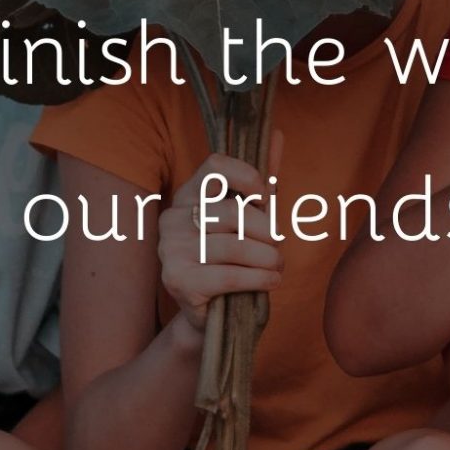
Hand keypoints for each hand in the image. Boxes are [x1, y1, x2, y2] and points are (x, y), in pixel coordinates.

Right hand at [159, 146, 284, 330]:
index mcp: (189, 195)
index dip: (248, 178)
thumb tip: (278, 134)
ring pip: (234, 246)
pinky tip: (271, 281)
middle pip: (231, 211)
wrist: (214, 315)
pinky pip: (229, 275)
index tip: (266, 199)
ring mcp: (170, 249)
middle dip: (266, 231)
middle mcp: (173, 218)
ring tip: (276, 266)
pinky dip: (259, 279)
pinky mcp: (177, 279)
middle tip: (278, 245)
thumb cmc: (235, 260)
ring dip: (267, 259)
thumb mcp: (252, 218)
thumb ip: (263, 180)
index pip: (215, 166)